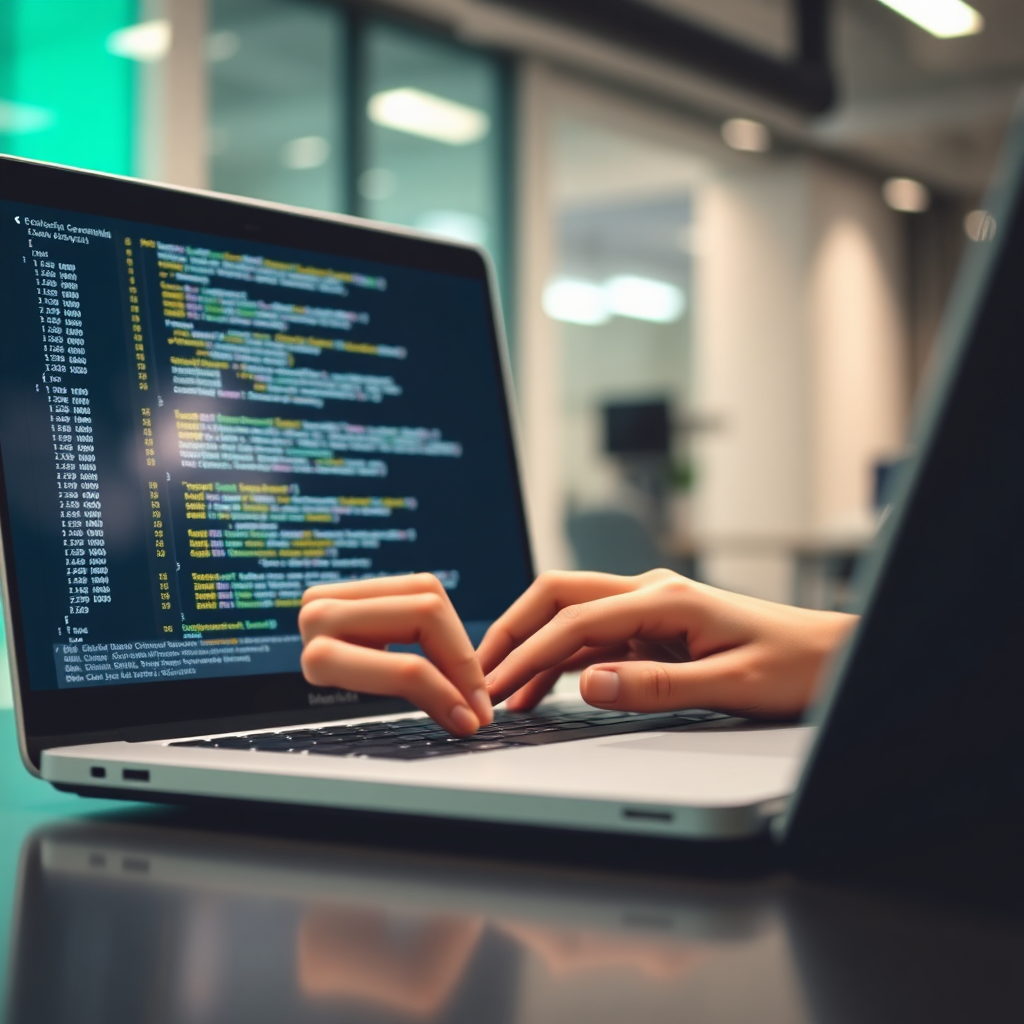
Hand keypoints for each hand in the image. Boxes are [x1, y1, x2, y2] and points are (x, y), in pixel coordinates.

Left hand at [298, 574, 493, 734]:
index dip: (444, 688)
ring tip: (470, 680)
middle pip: (425, 614)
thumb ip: (419, 698)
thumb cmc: (346, 691)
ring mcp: (342, 591)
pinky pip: (420, 590)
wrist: (315, 665)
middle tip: (480, 701)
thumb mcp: (371, 700)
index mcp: (317, 655)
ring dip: (456, 644)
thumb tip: (466, 719)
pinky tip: (454, 658)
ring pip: (427, 596)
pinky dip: (443, 627)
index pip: (401, 663)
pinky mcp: (363, 581)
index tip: (470, 719)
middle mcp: (321, 613)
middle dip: (461, 659)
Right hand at [478, 570, 856, 717]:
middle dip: (514, 631)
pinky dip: (561, 660)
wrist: (834, 655)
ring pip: (571, 617)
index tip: (499, 685)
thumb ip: (656, 686)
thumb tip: (589, 684)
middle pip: (559, 596)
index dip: (531, 653)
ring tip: (503, 689)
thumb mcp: (730, 684)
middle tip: (482, 672)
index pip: (576, 620)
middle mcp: (650, 592)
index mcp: (665, 597)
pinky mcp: (653, 628)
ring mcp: (650, 608)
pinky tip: (543, 688)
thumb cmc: (794, 665)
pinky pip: (593, 638)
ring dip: (533, 648)